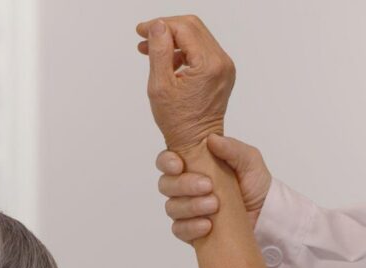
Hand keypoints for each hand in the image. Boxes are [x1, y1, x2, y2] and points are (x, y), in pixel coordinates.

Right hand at [137, 16, 235, 154]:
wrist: (197, 144)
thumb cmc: (178, 122)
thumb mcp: (160, 85)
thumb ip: (159, 51)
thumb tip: (158, 26)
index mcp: (209, 65)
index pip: (183, 28)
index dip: (160, 24)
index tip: (141, 32)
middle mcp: (222, 63)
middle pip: (193, 27)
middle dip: (167, 28)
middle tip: (145, 37)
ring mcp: (225, 68)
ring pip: (197, 36)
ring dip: (174, 39)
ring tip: (152, 50)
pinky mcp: (223, 72)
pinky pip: (202, 50)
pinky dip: (184, 50)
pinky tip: (169, 61)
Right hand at [157, 134, 272, 243]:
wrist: (267, 214)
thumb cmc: (255, 184)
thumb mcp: (249, 161)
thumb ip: (232, 148)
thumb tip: (211, 139)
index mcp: (193, 165)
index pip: (167, 161)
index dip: (166, 162)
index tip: (179, 165)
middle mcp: (185, 187)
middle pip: (166, 185)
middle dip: (183, 185)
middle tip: (208, 186)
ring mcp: (187, 210)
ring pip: (172, 208)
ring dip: (191, 206)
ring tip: (214, 205)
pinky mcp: (192, 231)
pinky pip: (180, 230)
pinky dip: (191, 227)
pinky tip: (207, 225)